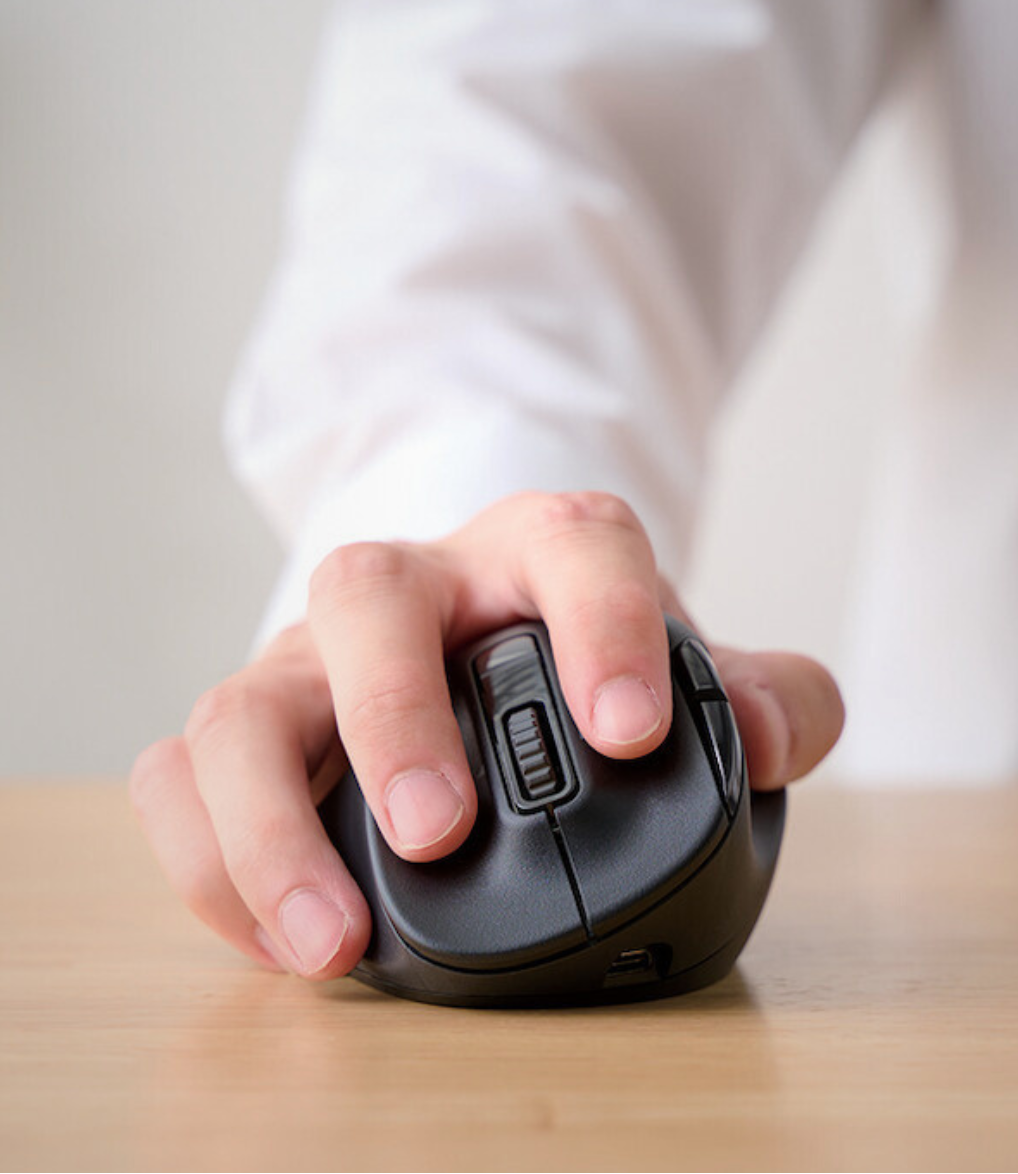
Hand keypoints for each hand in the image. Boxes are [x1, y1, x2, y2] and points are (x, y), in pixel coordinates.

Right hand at [130, 491, 843, 978]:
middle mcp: (409, 590)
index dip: (603, 624)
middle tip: (435, 832)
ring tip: (331, 939)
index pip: (572, 546)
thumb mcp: (674, 663)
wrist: (473, 632)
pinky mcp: (251, 722)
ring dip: (268, 823)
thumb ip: (759, 696)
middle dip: (392, 716)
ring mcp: (314, 656)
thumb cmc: (577, 654)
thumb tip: (769, 740)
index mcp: (532, 555)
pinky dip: (207, 857)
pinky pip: (182, 771)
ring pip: (242, 701)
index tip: (627, 732)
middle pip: (365, 598)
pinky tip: (280, 936)